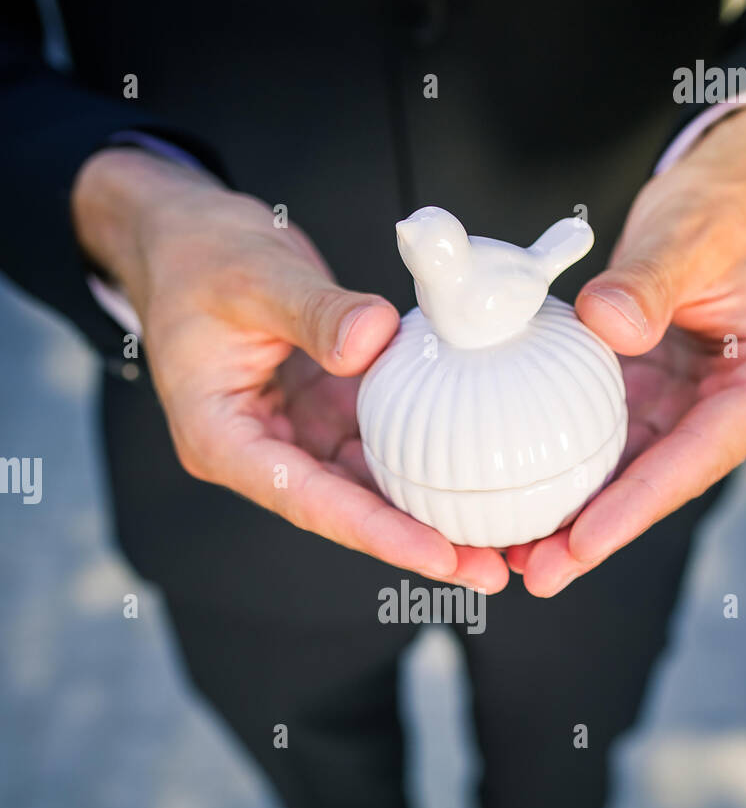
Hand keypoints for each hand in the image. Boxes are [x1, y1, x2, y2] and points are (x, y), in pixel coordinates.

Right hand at [71, 149, 509, 592]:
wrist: (183, 236)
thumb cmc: (197, 254)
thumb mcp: (251, 273)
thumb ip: (313, 310)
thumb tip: (374, 339)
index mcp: (221, 439)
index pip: (307, 501)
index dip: (376, 533)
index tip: (438, 556)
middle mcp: (260, 452)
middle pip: (346, 512)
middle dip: (418, 544)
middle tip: (490, 571)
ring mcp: (296, 436)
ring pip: (368, 488)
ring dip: (430, 513)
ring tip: (501, 544)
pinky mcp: (325, 413)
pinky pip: (380, 443)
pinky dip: (426, 460)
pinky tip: (478, 477)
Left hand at [509, 101, 745, 595]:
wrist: (738, 184)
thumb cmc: (731, 204)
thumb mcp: (692, 231)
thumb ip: (649, 281)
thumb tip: (607, 325)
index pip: (698, 455)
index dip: (639, 503)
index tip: (585, 540)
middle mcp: (736, 407)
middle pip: (663, 482)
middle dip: (600, 532)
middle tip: (541, 573)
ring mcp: (694, 407)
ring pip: (633, 473)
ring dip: (579, 514)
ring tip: (523, 557)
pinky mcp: (659, 397)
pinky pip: (610, 441)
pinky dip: (571, 470)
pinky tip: (526, 499)